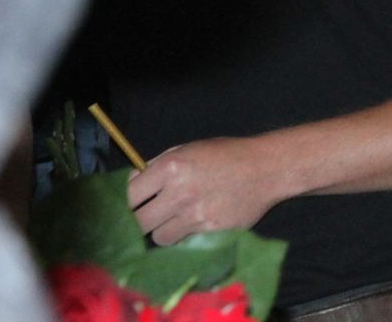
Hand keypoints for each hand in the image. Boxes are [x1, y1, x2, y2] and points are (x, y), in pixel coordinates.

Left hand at [127, 137, 286, 244]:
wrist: (267, 168)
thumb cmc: (225, 155)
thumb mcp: (189, 149)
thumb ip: (158, 166)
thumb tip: (129, 185)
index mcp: (171, 167)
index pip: (128, 196)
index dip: (123, 204)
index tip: (125, 208)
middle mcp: (180, 192)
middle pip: (138, 222)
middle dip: (140, 220)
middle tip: (147, 217)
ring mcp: (196, 215)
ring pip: (159, 237)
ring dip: (163, 230)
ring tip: (177, 219)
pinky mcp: (211, 232)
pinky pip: (183, 243)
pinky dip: (185, 236)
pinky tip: (196, 223)